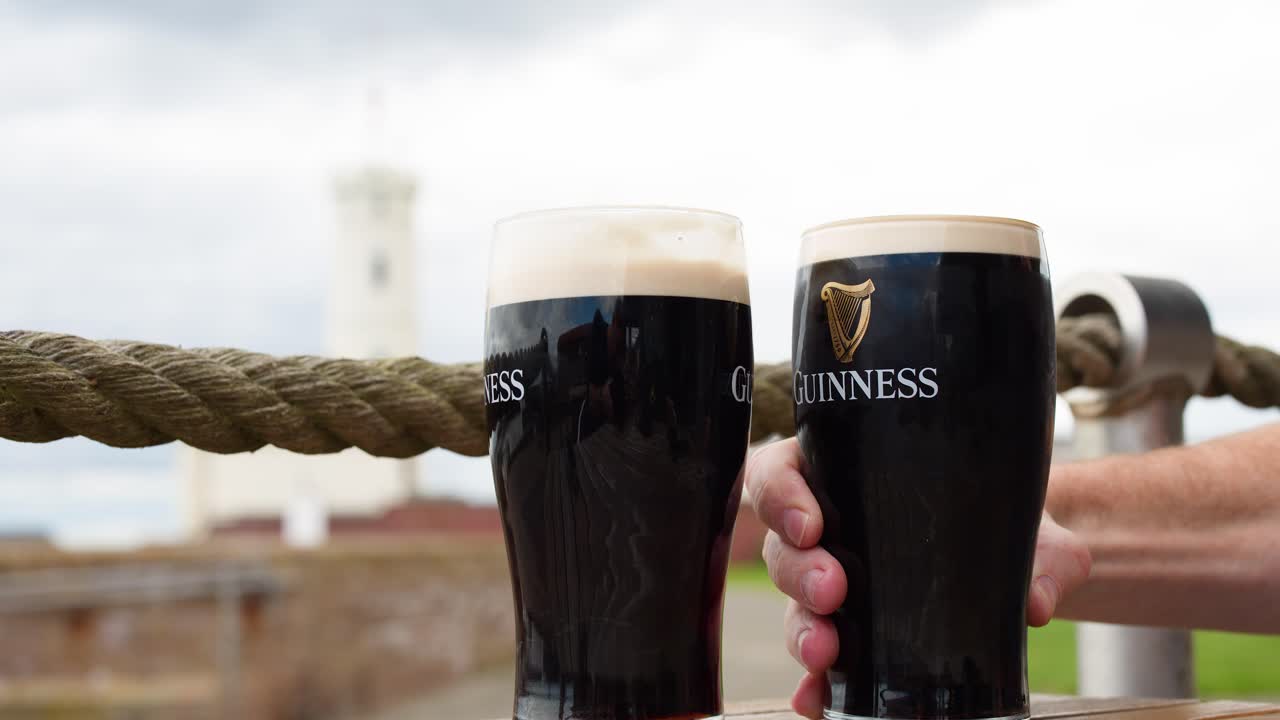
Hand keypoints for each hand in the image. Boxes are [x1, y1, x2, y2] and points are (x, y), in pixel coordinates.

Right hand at [744, 437, 1091, 719]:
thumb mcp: (1024, 520)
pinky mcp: (847, 637)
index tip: (811, 525)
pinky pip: (818, 663)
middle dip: (799, 573)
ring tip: (827, 654)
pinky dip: (814, 684)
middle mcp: (827, 531)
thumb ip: (1041, 552)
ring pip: (794, 606)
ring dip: (803, 632)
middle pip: (783, 548)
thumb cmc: (999, 514)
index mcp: (843, 474)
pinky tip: (818, 700)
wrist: (1017, 558)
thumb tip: (1035, 601)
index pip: (781, 474)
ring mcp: (831, 587)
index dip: (780, 498)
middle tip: (833, 591)